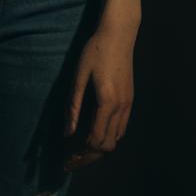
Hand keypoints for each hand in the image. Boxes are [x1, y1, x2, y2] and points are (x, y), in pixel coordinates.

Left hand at [61, 18, 136, 170]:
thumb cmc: (96, 51)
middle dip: (87, 157)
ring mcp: (128, 104)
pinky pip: (121, 128)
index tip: (65, 159)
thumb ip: (74, 106)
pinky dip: (108, 137)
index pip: (94, 139)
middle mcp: (121, 108)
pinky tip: (94, 134)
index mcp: (107, 102)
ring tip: (79, 150)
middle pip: (106, 145)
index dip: (79, 153)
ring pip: (115, 139)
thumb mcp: (79, 76)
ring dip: (98, 149)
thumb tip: (67, 133)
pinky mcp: (130, 99)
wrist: (119, 34)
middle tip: (69, 161)